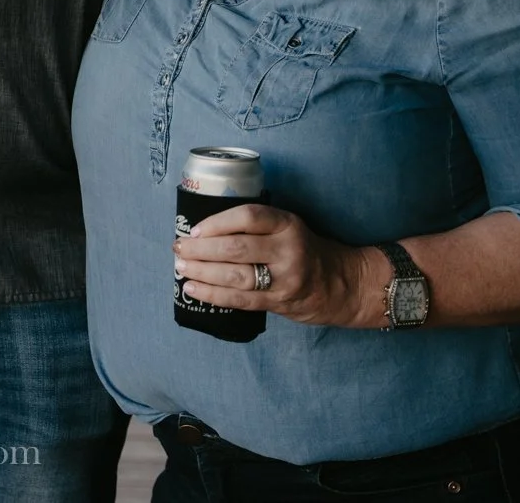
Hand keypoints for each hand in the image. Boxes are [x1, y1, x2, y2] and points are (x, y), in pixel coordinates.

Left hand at [174, 204, 383, 328]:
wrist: (341, 283)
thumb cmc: (303, 250)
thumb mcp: (287, 227)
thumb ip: (256, 226)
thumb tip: (204, 230)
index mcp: (287, 224)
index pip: (248, 217)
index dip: (217, 222)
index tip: (194, 228)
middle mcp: (288, 249)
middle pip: (236, 248)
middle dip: (201, 249)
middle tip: (179, 248)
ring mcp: (285, 278)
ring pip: (236, 276)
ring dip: (203, 272)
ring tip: (182, 267)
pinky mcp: (280, 302)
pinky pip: (241, 299)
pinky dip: (213, 294)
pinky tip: (194, 288)